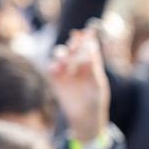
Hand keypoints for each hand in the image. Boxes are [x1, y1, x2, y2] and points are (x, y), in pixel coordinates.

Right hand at [49, 27, 110, 143]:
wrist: (86, 116)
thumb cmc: (96, 99)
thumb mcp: (97, 83)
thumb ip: (93, 66)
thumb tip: (91, 47)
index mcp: (91, 64)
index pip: (89, 47)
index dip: (88, 38)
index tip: (89, 31)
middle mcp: (77, 64)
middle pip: (73, 49)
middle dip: (74, 43)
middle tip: (75, 38)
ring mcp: (65, 71)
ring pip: (61, 56)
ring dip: (62, 54)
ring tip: (65, 59)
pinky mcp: (56, 80)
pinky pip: (51, 69)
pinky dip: (53, 66)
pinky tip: (57, 68)